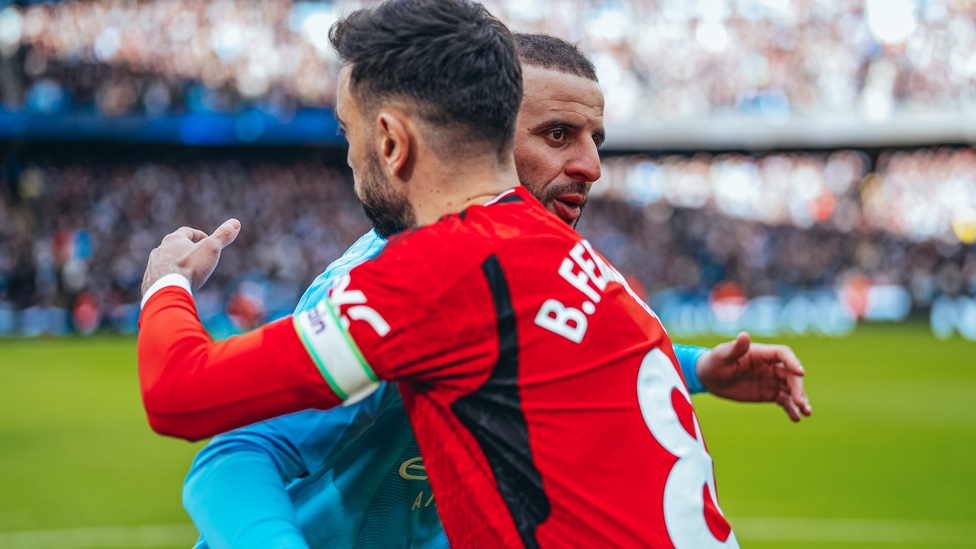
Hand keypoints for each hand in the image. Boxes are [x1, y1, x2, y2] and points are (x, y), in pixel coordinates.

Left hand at [141, 219, 240, 295]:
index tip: (207, 240)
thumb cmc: (189, 268)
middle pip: (174, 246)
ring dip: (175, 264)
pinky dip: (168, 278)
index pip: (187, 232)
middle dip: (186, 250)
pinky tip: (175, 285)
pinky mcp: (150, 281)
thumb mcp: (211, 249)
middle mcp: (160, 250)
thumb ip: (222, 236)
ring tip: (186, 272)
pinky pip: (160, 277)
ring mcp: (153, 265)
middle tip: (197, 256)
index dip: (198, 235)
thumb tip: (236, 222)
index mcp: (173, 239)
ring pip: (165, 261)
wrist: (166, 291)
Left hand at [695, 331, 811, 421]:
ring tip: (806, 412)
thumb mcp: (722, 355)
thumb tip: (744, 335)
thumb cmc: (714, 362)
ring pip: (791, 389)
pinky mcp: (769, 394)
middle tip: (800, 402)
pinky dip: (791, 409)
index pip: (783, 354)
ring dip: (800, 399)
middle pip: (791, 374)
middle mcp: (770, 366)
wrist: (709, 378)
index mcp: (762, 353)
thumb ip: (735, 348)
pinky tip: (796, 418)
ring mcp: (771, 380)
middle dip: (798, 388)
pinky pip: (784, 400)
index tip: (800, 372)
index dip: (793, 362)